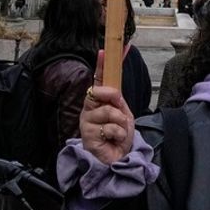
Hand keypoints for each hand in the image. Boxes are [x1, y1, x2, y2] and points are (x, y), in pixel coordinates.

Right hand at [81, 50, 134, 164]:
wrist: (118, 158)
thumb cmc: (118, 135)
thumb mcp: (123, 114)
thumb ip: (118, 101)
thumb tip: (116, 91)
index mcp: (99, 102)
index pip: (99, 80)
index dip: (101, 66)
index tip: (104, 51)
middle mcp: (90, 109)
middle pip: (99, 91)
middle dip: (114, 97)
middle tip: (119, 109)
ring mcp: (87, 122)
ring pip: (109, 111)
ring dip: (121, 122)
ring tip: (118, 132)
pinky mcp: (87, 135)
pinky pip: (111, 127)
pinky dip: (119, 134)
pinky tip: (114, 140)